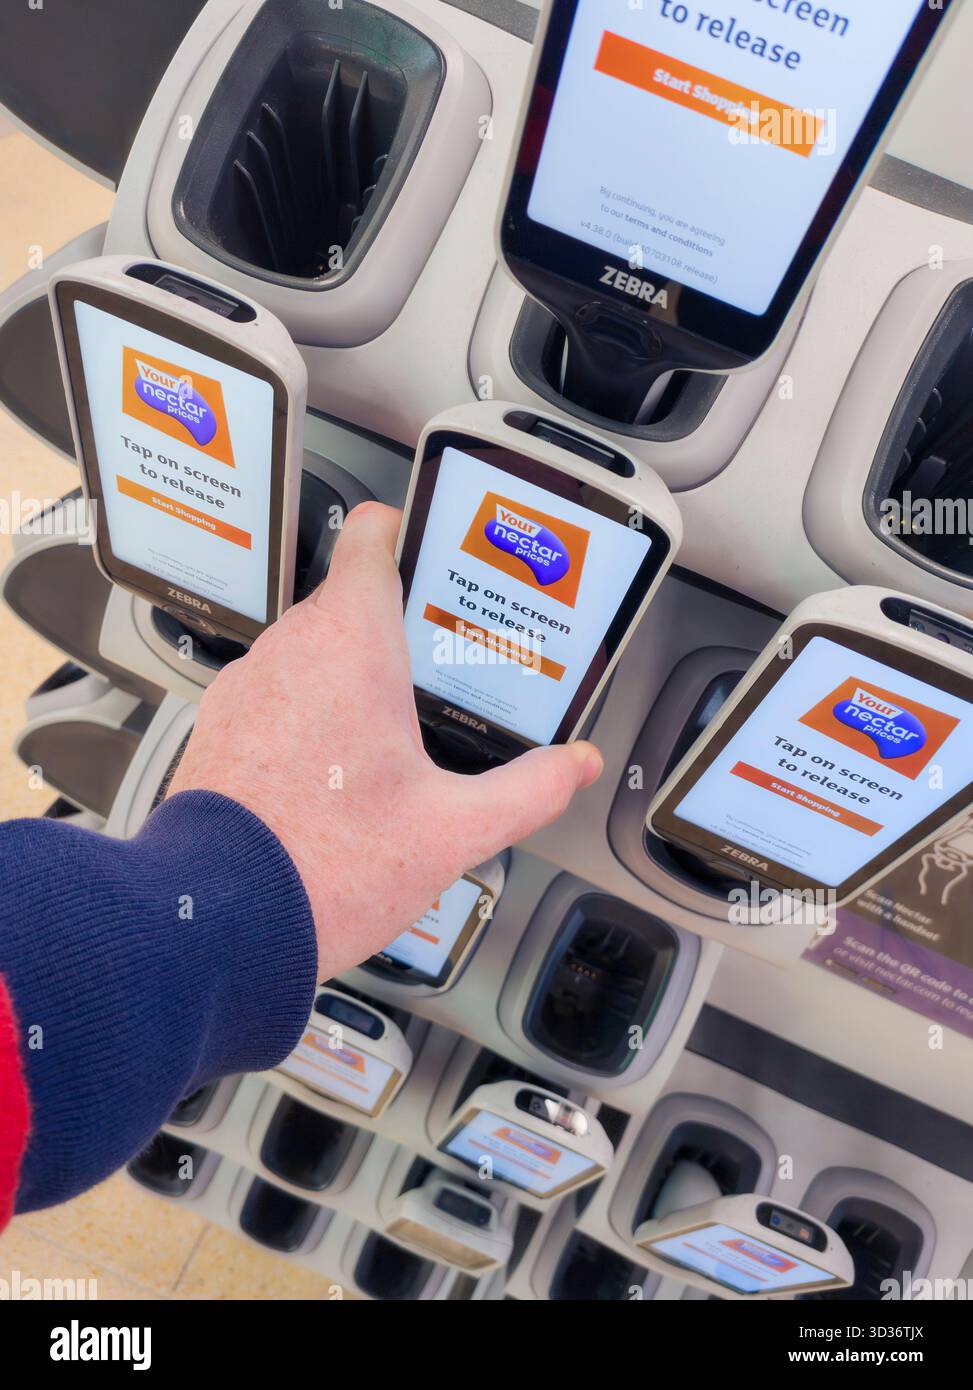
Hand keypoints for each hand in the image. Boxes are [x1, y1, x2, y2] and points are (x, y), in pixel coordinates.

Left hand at [168, 502, 603, 977]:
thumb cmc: (323, 867)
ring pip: (310, 653)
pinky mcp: (220, 727)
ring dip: (349, 677)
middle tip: (443, 670)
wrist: (216, 925)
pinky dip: (306, 715)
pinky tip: (336, 772)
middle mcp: (289, 650)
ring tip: (393, 733)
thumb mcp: (451, 832)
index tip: (437, 555)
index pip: (371, 537)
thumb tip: (576, 766)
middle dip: (399, 629)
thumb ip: (527, 791)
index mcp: (350, 644)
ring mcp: (246, 687)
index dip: (407, 533)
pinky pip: (275, 696)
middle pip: (351, 602)